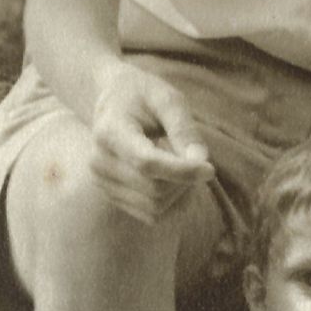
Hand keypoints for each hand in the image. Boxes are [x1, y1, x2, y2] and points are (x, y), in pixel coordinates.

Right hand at [88, 65, 212, 224]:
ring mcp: (102, 182)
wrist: (112, 102)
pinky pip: (151, 214)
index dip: (182, 171)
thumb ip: (184, 128)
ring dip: (180, 192)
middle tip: (196, 157)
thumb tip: (201, 161)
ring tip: (181, 163)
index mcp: (110, 132)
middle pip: (154, 189)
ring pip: (154, 206)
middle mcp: (99, 161)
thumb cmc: (144, 96)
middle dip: (185, 180)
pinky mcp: (111, 195)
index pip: (146, 163)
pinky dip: (171, 202)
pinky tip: (173, 177)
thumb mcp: (168, 99)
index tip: (210, 169)